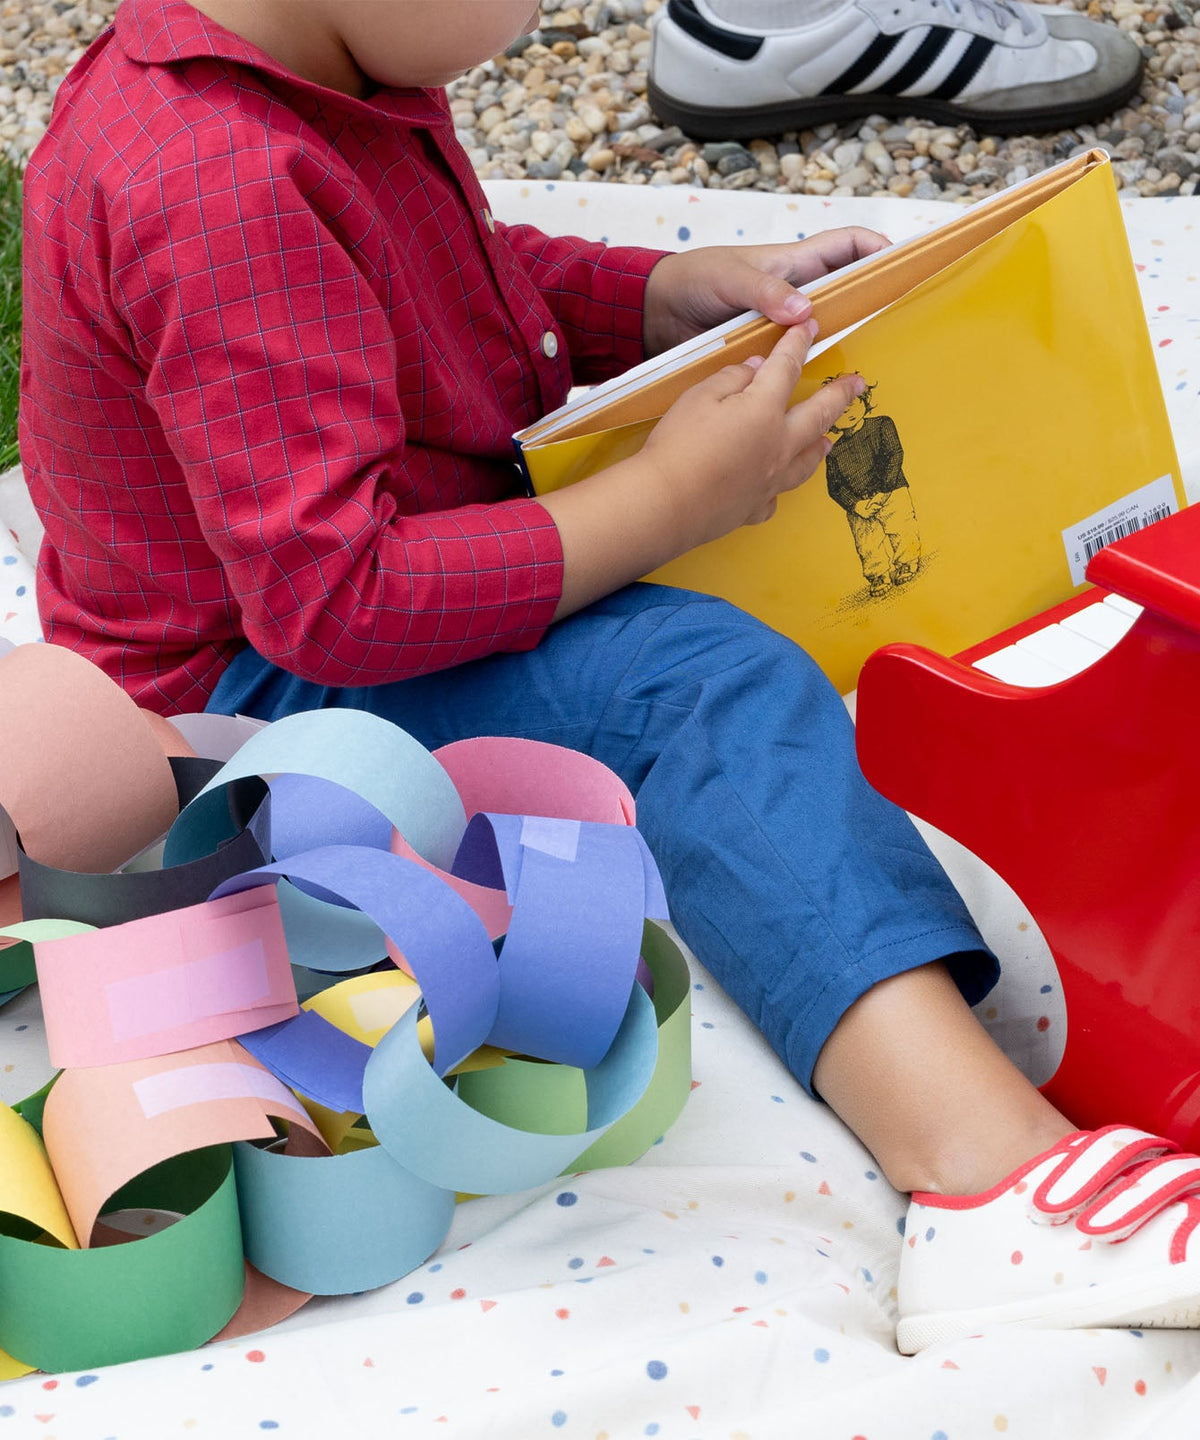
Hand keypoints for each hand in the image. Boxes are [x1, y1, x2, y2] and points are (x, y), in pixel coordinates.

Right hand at [639, 320, 865, 545]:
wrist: (665, 504)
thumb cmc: (678, 446)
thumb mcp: (698, 396)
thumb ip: (732, 378)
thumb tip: (756, 368)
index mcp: (764, 409)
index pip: (787, 368)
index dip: (798, 344)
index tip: (811, 327)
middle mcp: (778, 445)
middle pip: (818, 415)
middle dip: (840, 395)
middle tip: (858, 384)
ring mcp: (770, 480)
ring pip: (806, 461)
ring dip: (820, 445)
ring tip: (829, 441)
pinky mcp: (754, 508)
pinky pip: (775, 497)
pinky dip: (778, 488)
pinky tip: (776, 485)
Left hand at [641, 228, 889, 357]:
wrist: (657, 313)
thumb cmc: (693, 279)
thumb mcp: (729, 277)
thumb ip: (765, 291)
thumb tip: (805, 311)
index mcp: (793, 263)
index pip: (847, 246)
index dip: (877, 248)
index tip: (902, 264)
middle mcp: (795, 291)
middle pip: (846, 291)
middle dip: (871, 300)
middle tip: (897, 322)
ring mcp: (782, 322)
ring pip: (824, 329)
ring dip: (842, 341)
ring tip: (868, 365)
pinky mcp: (766, 349)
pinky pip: (797, 357)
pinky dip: (810, 368)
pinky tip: (822, 388)